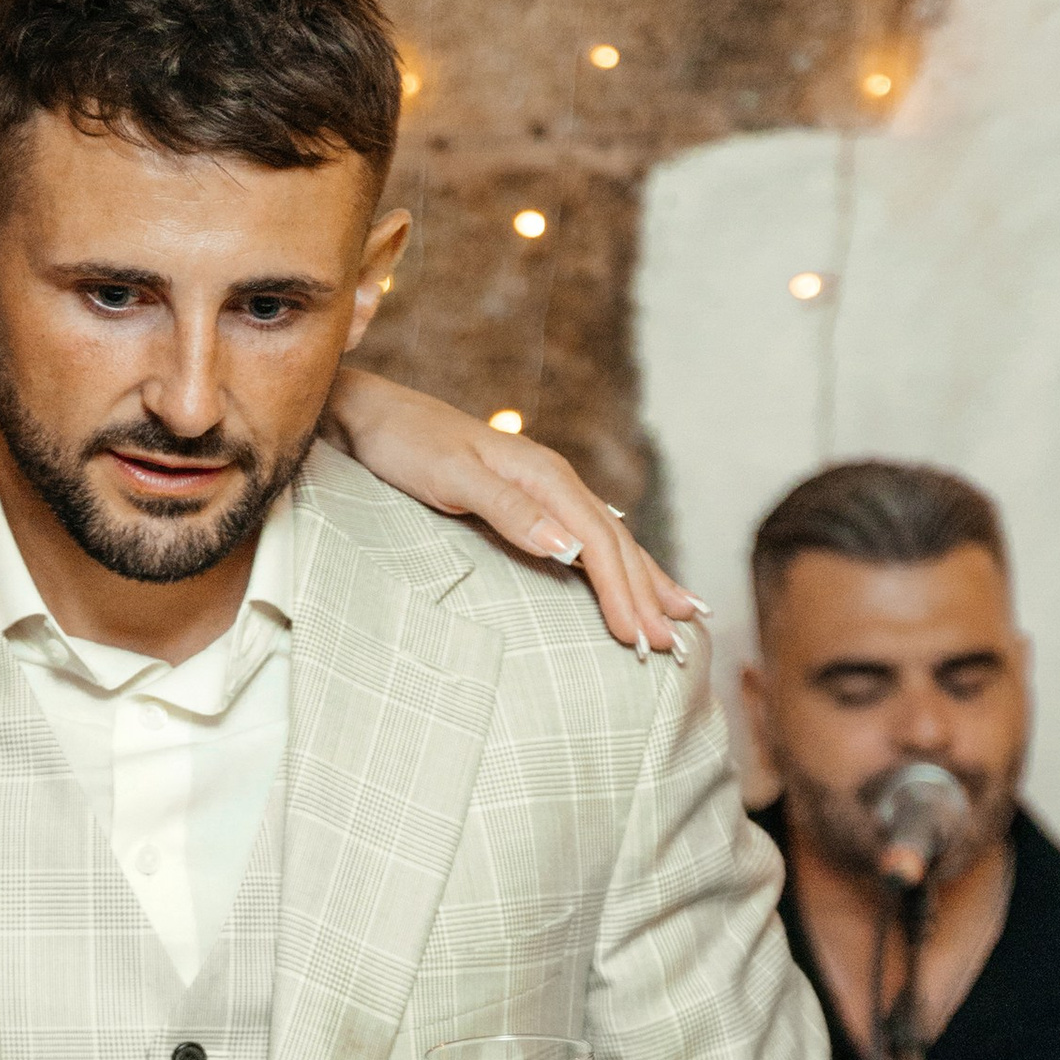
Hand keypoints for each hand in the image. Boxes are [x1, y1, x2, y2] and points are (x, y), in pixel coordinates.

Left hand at [325, 366, 703, 654]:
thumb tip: (567, 545)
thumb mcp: (452, 478)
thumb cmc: (406, 446)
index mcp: (544, 476)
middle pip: (616, 543)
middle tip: (673, 646)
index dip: (623, 593)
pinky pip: (590, 534)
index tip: (638, 639)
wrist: (375, 414)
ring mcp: (545, 487)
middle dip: (647, 595)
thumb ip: (508, 509)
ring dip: (646, 578)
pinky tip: (632, 575)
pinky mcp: (530, 498)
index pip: (598, 544)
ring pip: (612, 538)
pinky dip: (619, 561)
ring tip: (683, 612)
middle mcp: (554, 479)